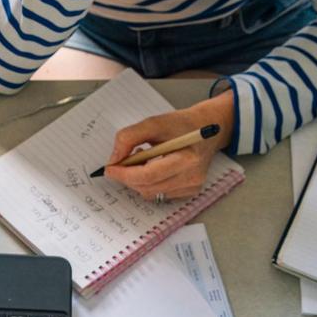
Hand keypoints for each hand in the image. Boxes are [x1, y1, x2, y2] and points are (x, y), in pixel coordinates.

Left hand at [105, 91, 234, 198]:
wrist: (206, 129)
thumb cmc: (181, 125)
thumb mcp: (153, 123)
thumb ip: (129, 137)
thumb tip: (114, 159)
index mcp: (186, 158)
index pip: (148, 175)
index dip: (124, 174)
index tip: (110, 168)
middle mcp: (192, 177)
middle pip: (147, 187)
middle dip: (127, 177)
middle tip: (119, 163)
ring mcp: (192, 187)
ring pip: (151, 193)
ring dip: (137, 180)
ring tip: (140, 161)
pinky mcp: (190, 192)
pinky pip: (159, 194)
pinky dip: (148, 184)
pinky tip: (152, 168)